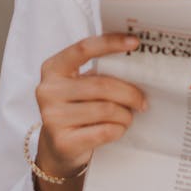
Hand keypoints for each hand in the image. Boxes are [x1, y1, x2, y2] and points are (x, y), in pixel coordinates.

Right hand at [35, 33, 146, 177]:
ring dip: (125, 114)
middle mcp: (48, 90)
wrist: (56, 147)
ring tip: (128, 116)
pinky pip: (104, 131)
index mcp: (53, 68)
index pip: (84, 49)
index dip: (110, 43)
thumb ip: (99, 72)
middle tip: (142, 100)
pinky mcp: (63, 142)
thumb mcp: (80, 85)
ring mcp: (52, 117)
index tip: (134, 42)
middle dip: (129, 93)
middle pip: (102, 85)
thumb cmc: (75, 109)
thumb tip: (136, 66)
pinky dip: (119, 129)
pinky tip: (119, 128)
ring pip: (106, 109)